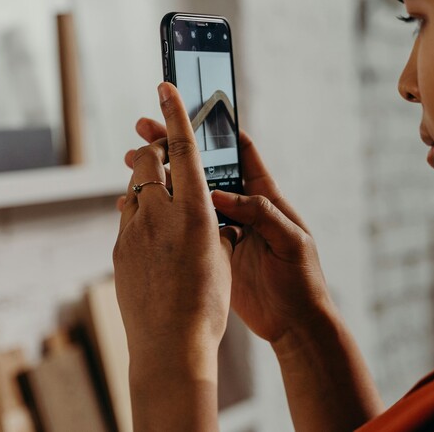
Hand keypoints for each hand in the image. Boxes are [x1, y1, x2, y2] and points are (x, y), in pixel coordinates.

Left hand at [114, 83, 231, 369]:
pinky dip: (137, 213)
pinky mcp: (118, 249)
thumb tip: (203, 212)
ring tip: (156, 192)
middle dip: (153, 148)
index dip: (174, 113)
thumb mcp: (221, 258)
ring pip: (134, 189)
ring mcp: (133, 230)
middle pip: (150, 162)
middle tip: (154, 144)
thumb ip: (211, 225)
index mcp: (196, 212)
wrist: (169, 346)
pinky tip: (148, 230)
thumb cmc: (208, 305)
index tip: (164, 85)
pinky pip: (126, 217)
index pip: (182, 149)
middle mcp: (160, 214)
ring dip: (144, 182)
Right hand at [122, 118, 332, 345]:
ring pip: (187, 192)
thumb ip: (261, 214)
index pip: (241, 153)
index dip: (219, 129)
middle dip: (175, 145)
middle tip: (145, 127)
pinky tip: (136, 205)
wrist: (294, 324)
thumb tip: (220, 195)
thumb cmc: (302, 281)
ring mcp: (223, 226)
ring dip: (161, 175)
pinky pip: (182, 223)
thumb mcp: (290, 241)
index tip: (192, 109)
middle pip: (205, 167)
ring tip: (131, 159)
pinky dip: (161, 212)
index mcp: (265, 196)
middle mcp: (241, 205)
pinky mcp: (210, 248)